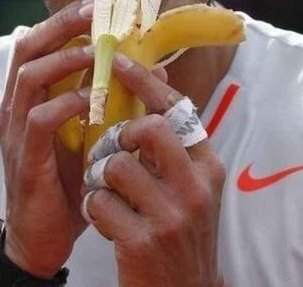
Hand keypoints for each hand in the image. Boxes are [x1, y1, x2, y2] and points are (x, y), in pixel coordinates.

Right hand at [0, 0, 94, 277]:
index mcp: (28, 98)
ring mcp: (14, 132)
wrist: (42, 240)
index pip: (39, 43)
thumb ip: (107, 102)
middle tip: (95, 13)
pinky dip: (66, 103)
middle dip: (61, 25)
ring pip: (29, 76)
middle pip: (27, 47)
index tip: (98, 2)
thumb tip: (147, 70)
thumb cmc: (67, 185)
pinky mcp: (24, 159)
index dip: (64, 19)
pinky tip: (90, 101)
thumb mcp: (89, 137)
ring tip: (97, 50)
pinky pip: (39, 120)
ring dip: (66, 59)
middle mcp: (15, 108)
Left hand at [82, 55, 226, 286]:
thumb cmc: (179, 234)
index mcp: (208, 168)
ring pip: (116, 165)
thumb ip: (174, 148)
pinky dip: (93, 208)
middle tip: (112, 152)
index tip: (117, 61)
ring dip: (100, 178)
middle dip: (120, 134)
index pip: (178, 111)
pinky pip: (99, 202)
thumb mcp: (189, 189)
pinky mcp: (142, 241)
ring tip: (107, 195)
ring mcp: (170, 216)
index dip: (145, 82)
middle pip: (149, 129)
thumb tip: (158, 88)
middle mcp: (196, 188)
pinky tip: (105, 222)